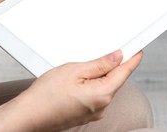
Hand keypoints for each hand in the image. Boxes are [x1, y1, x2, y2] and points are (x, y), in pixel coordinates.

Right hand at [7, 50, 142, 130]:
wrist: (28, 116)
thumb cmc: (46, 95)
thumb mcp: (75, 70)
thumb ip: (100, 64)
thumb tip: (117, 57)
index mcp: (103, 94)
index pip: (124, 72)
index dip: (132, 59)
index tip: (138, 50)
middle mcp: (102, 106)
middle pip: (115, 80)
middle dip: (113, 66)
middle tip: (108, 51)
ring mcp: (94, 112)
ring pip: (105, 87)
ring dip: (100, 75)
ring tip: (82, 67)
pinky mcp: (86, 114)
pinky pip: (96, 95)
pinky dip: (93, 85)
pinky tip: (80, 80)